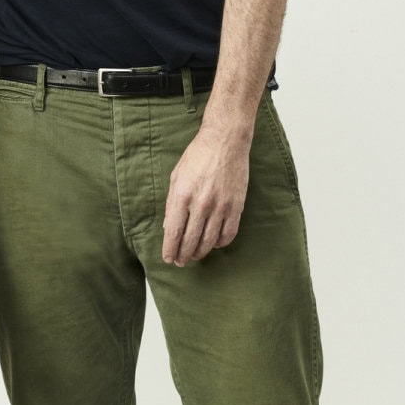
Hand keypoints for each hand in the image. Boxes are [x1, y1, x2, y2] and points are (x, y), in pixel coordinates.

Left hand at [161, 120, 250, 266]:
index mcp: (182, 195)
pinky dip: (220, 243)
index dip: (170, 249)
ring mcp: (220, 207)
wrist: (225, 142)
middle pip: (190, 241)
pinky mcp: (236, 207)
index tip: (168, 258)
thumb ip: (172, 202)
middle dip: (183, 255)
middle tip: (180, 262)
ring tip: (194, 256)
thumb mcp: (176, 176)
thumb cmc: (198, 156)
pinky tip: (213, 244)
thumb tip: (169, 227)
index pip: (174, 232)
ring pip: (209, 241)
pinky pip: (228, 234)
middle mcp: (201, 204)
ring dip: (200, 252)